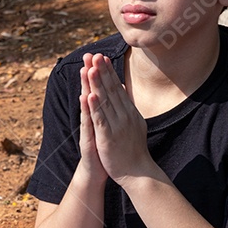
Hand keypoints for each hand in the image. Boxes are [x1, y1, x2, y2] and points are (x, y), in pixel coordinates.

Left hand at [84, 54, 152, 184]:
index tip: (102, 56)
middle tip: (95, 55)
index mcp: (129, 111)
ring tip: (91, 68)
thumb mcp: (133, 123)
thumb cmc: (134, 150)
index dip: (109, 72)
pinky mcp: (109, 137)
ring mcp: (117, 125)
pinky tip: (90, 96)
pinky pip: (100, 120)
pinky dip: (95, 107)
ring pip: (105, 101)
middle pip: (111, 90)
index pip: (117, 87)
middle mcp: (124, 115)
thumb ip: (127, 106)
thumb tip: (121, 89)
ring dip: (97, 84)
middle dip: (102, 71)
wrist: (138, 173)